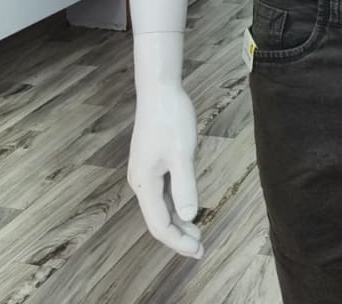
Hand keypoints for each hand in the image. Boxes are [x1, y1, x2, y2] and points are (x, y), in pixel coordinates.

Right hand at [128, 81, 203, 257]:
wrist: (159, 91)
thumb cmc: (171, 119)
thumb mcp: (182, 153)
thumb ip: (184, 186)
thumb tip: (188, 217)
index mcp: (145, 183)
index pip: (160, 225)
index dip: (178, 241)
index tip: (198, 250)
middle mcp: (141, 181)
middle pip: (158, 219)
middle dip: (179, 236)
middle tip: (201, 248)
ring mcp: (146, 171)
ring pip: (160, 206)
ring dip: (178, 221)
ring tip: (197, 233)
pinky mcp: (152, 161)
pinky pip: (162, 192)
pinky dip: (175, 204)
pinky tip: (188, 208)